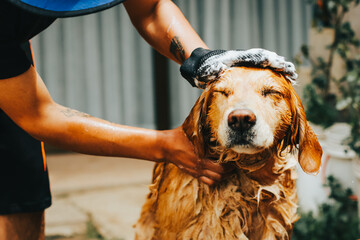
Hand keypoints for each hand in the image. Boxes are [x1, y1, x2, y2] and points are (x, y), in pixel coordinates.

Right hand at [161, 127, 231, 184]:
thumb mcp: (191, 130)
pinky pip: (207, 182)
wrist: (164, 146)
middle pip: (220, 174)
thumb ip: (203, 128)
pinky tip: (217, 173)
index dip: (229, 162)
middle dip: (229, 169)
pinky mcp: (193, 174)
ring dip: (223, 175)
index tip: (234, 157)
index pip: (220, 164)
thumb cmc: (178, 136)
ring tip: (227, 168)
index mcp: (200, 155)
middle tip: (234, 163)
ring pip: (215, 180)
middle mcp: (199, 165)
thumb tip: (213, 120)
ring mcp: (196, 171)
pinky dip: (214, 180)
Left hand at [180, 47, 297, 87]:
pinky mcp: (249, 71)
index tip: (274, 61)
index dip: (263, 58)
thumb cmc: (201, 69)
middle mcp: (243, 59)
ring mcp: (247, 65)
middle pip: (264, 58)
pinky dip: (276, 75)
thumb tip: (218, 71)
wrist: (201, 66)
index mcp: (235, 58)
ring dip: (279, 68)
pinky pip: (265, 72)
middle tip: (289, 70)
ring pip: (267, 64)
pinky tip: (288, 81)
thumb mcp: (201, 71)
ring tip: (293, 75)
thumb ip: (209, 71)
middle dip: (276, 63)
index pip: (252, 56)